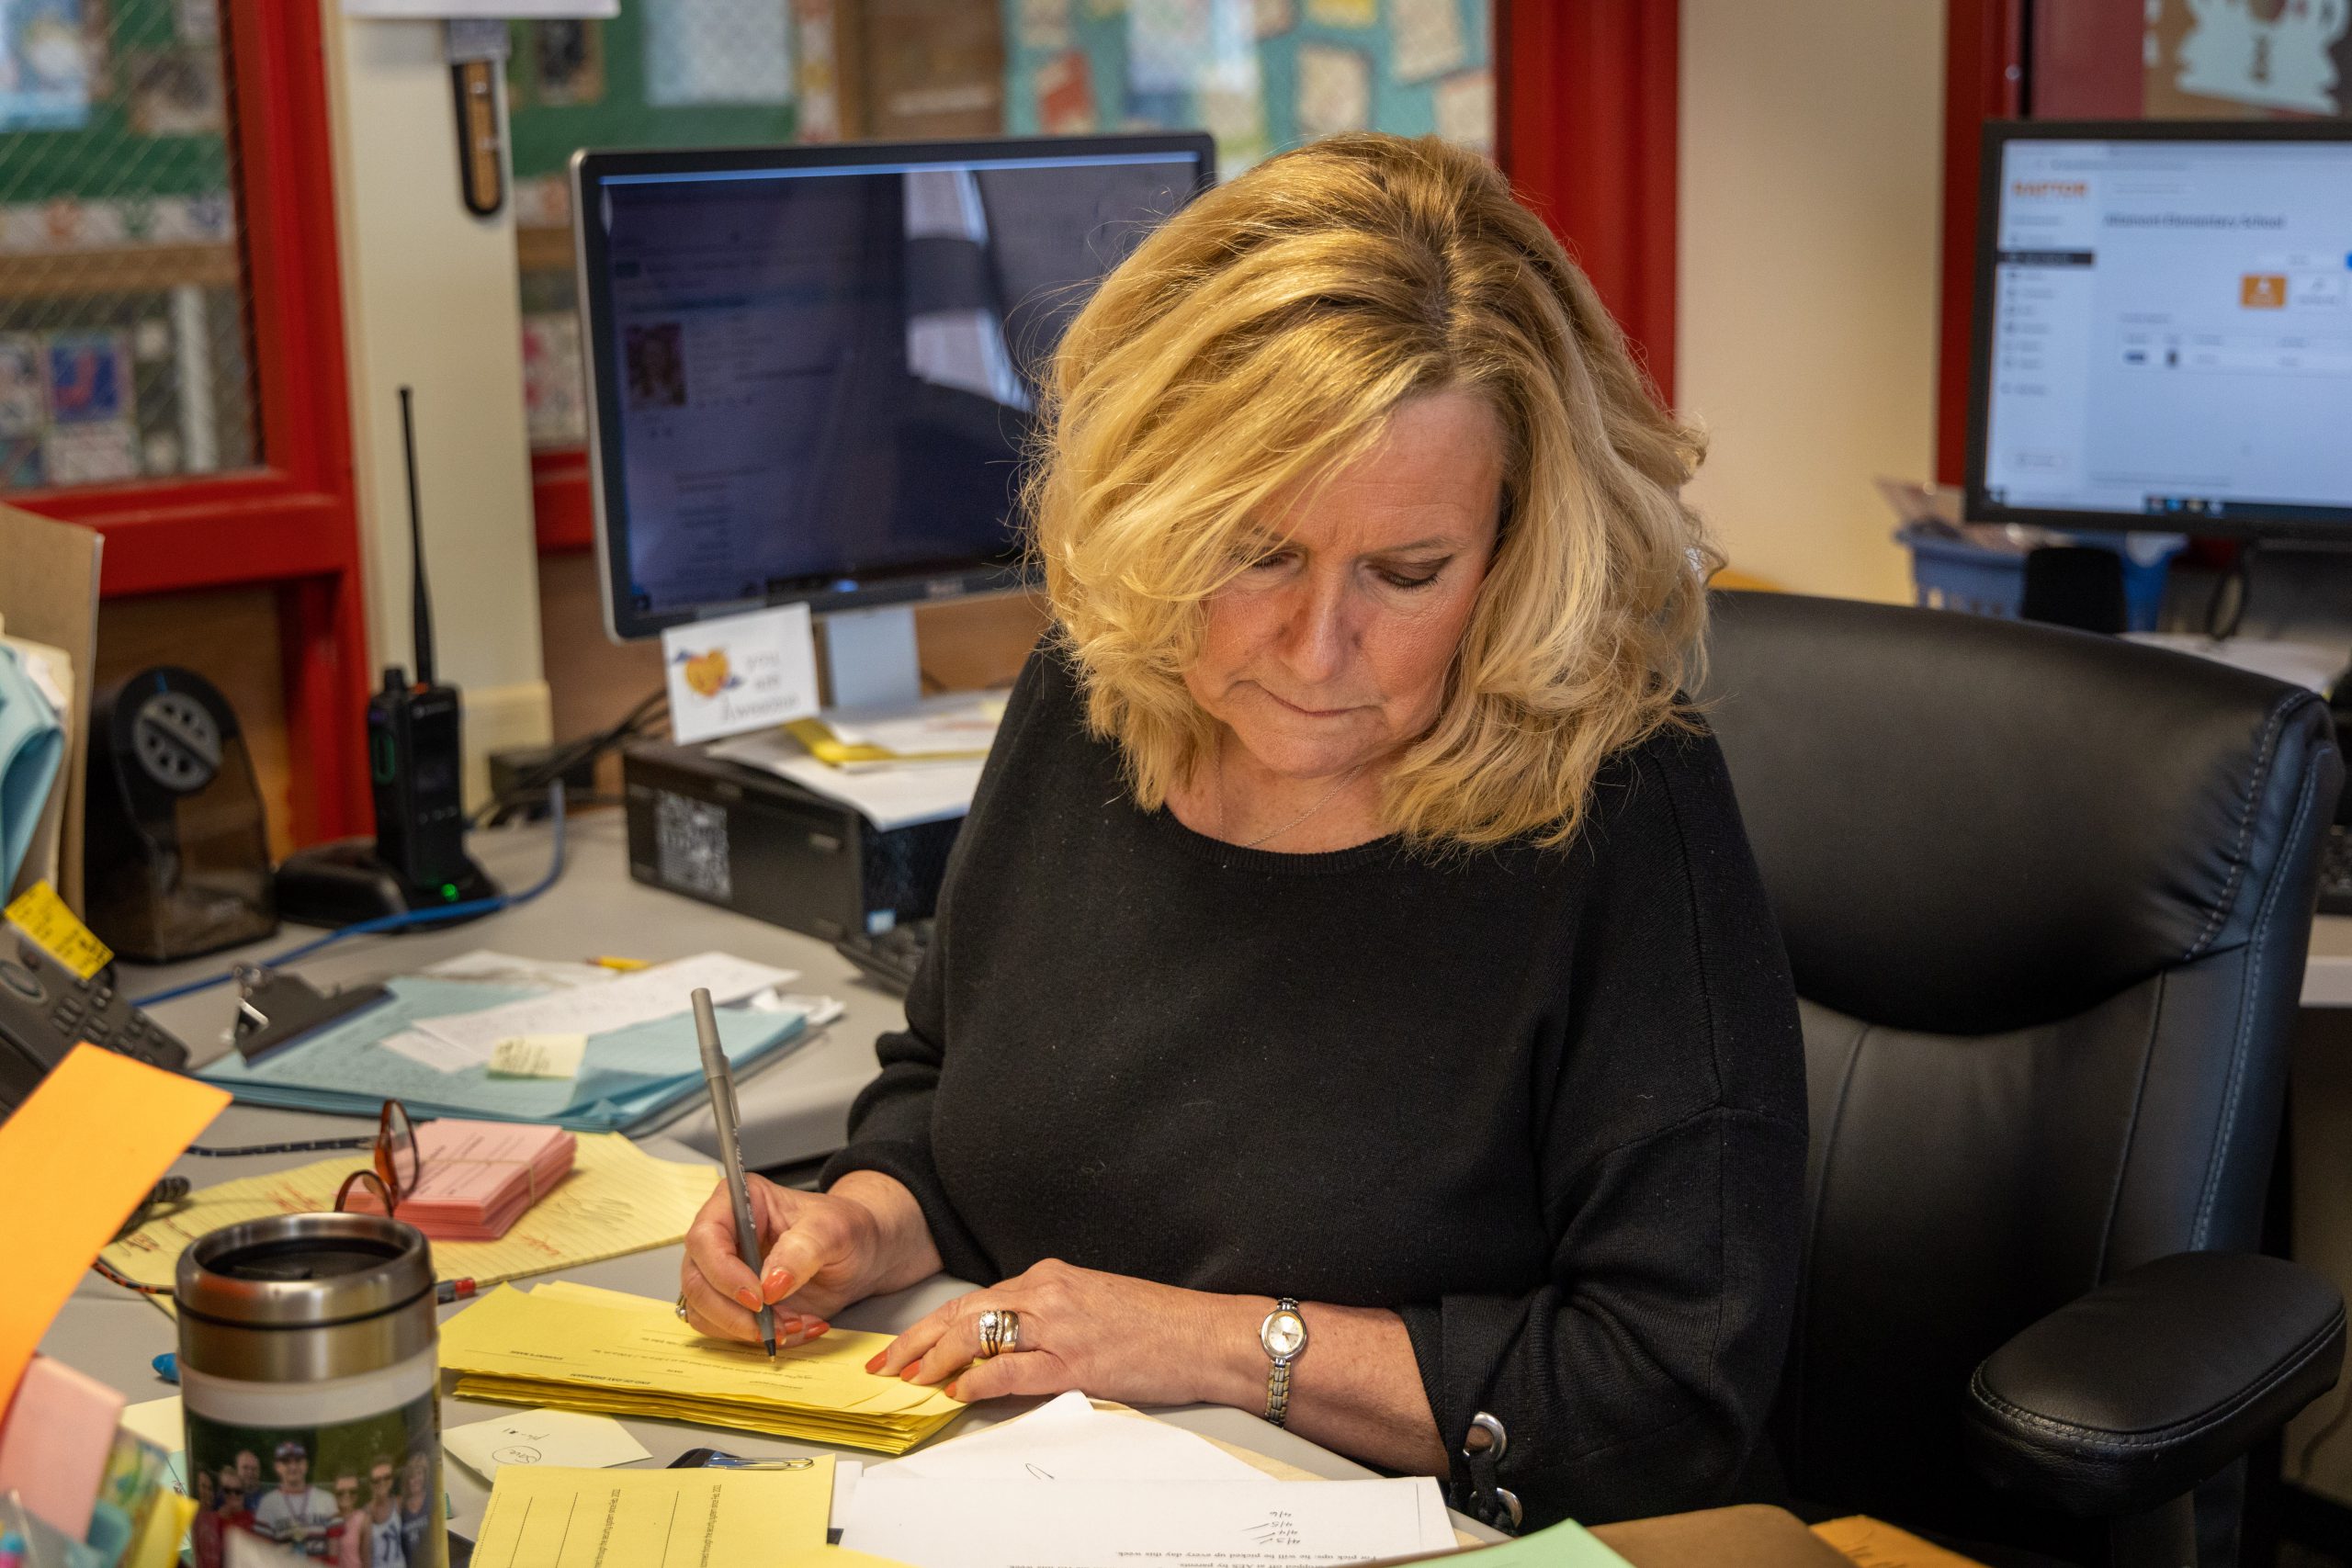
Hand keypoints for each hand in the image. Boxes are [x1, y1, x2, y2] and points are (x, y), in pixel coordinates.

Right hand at [679, 1174, 883, 1345]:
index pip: (705, 1238)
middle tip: (775, 1324)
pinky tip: (793, 1327)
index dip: (724, 1273)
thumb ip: (803, 1250)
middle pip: (696, 1281)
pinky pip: (725, 1330)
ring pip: (703, 1311)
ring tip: (794, 1323)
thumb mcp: (835, 1231)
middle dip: (733, 1313)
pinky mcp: (732, 1302)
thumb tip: (770, 1283)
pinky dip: (758, 1338)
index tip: (759, 1297)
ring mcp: (722, 1272)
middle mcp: (722, 1236)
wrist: (860, 1255)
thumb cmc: (846, 1229)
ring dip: (747, 1329)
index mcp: (740, 1202)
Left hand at [873, 1258, 1232, 1405]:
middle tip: (886, 1364)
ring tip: (910, 1380)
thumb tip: (1002, 1345)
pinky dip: (975, 1379)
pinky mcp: (1075, 1360)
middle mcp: (1048, 1292)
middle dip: (916, 1340)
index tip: (905, 1345)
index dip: (931, 1324)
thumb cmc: (1155, 1325)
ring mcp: (1060, 1324)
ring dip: (935, 1359)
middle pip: (963, 1311)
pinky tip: (957, 1390)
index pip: (975, 1299)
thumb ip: (1046, 1316)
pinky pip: (1010, 1368)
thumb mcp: (1090, 1306)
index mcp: (1050, 1277)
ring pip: (977, 1334)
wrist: (1202, 1335)